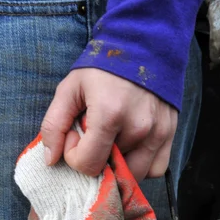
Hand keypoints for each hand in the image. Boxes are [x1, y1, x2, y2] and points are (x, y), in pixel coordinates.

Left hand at [40, 69, 177, 181]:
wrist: (144, 43)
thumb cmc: (103, 67)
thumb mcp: (70, 88)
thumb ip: (54, 125)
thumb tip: (50, 160)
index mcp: (110, 114)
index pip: (88, 164)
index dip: (75, 155)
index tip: (78, 134)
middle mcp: (138, 127)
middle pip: (111, 172)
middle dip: (98, 160)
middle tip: (96, 136)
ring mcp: (158, 133)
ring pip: (134, 175)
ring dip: (119, 166)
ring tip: (113, 141)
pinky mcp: (170, 134)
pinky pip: (156, 169)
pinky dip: (142, 165)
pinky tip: (132, 148)